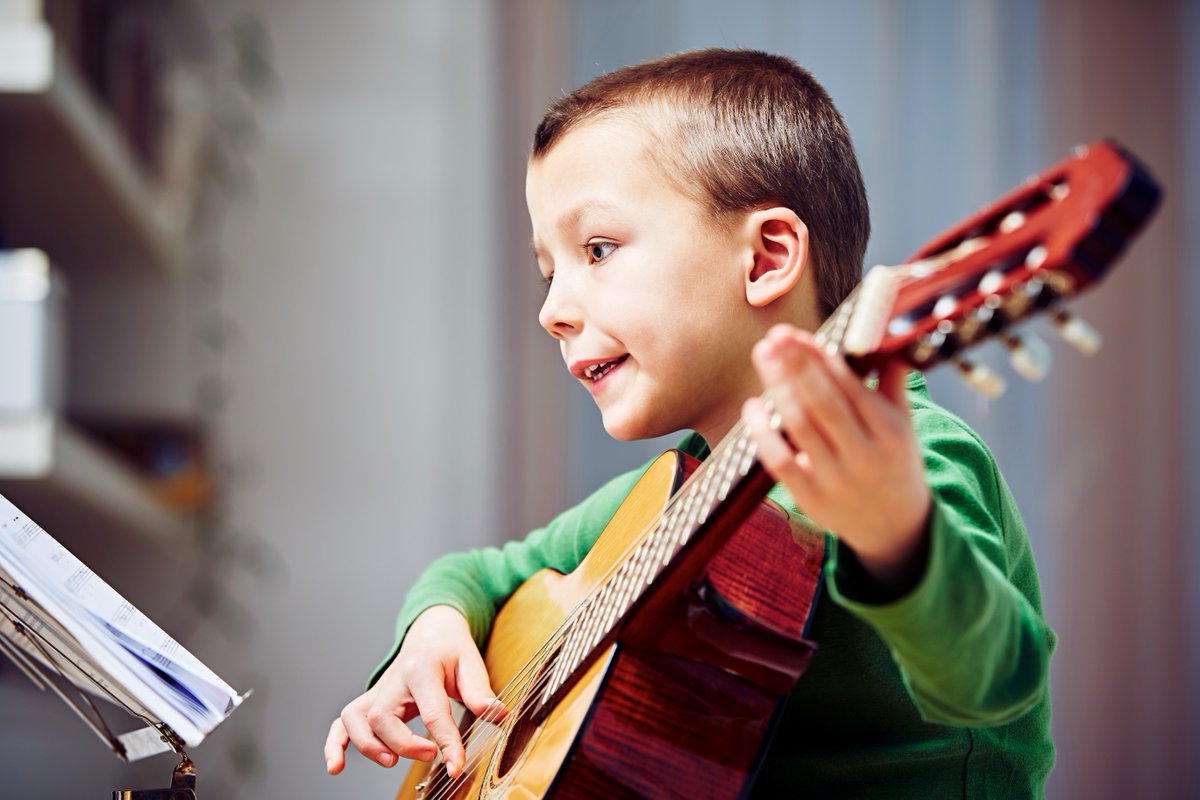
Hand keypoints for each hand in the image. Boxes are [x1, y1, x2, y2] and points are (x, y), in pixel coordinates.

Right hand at [324, 605, 502, 777]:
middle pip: (384, 717)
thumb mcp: (471, 663)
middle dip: (404, 744)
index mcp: (421, 668)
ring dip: (368, 745)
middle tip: (432, 755)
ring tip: (391, 761)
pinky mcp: (370, 700)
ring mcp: (378, 690)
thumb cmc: (451, 649)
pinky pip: (342, 721)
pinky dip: (335, 743)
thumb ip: (480, 691)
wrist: (431, 631)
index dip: (446, 742)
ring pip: (356, 719)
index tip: (456, 766)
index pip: (432, 711)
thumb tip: (496, 714)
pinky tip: (336, 766)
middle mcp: (393, 679)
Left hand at [743, 325, 931, 592]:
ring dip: (776, 388)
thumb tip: (882, 337)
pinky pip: (779, 461)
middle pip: (821, 402)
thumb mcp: (902, 424)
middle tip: (773, 338)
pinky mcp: (811, 499)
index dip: (818, 357)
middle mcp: (863, 454)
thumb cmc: (893, 462)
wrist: (896, 527)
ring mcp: (836, 479)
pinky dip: (761, 433)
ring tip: (763, 357)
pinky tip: (752, 407)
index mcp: (888, 431)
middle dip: (794, 365)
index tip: (795, 335)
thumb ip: (891, 382)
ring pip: (799, 426)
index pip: (848, 385)